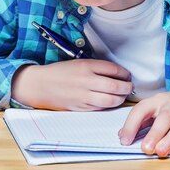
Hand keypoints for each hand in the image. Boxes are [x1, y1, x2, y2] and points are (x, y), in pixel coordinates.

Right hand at [11, 60, 133, 110]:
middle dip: (127, 87)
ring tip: (123, 95)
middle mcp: (86, 80)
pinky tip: (111, 101)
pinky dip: (109, 105)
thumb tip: (119, 74)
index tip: (127, 75)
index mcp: (86, 66)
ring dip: (121, 98)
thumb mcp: (79, 63)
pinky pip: (100, 107)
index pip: (113, 69)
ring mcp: (83, 96)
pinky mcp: (80, 107)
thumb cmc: (61, 72)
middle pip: (115, 85)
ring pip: (111, 100)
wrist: (40, 85)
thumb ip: (97, 67)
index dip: (124, 73)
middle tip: (129, 86)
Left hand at [118, 88, 169, 156]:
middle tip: (146, 149)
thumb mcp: (160, 107)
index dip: (132, 124)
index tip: (124, 140)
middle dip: (154, 133)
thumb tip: (123, 135)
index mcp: (159, 100)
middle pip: (164, 117)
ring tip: (161, 152)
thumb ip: (143, 120)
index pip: (142, 109)